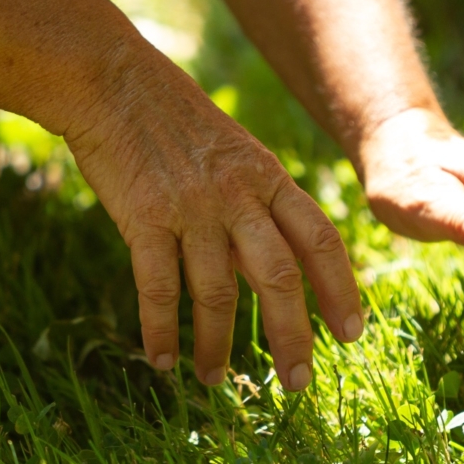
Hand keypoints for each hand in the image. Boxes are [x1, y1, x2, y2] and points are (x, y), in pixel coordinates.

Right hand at [67, 53, 363, 390]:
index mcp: (268, 178)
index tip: (351, 334)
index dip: (340, 291)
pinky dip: (161, 329)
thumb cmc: (173, 121)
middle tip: (298, 382)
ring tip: (214, 380)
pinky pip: (158, 288)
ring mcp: (192, 207)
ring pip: (218, 293)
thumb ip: (255, 211)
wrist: (112, 82)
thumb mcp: (233, 156)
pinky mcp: (145, 217)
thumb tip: (269, 278)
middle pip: (281, 278)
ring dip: (218, 345)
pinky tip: (162, 359)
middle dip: (293, 336)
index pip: (321, 241)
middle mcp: (239, 195)